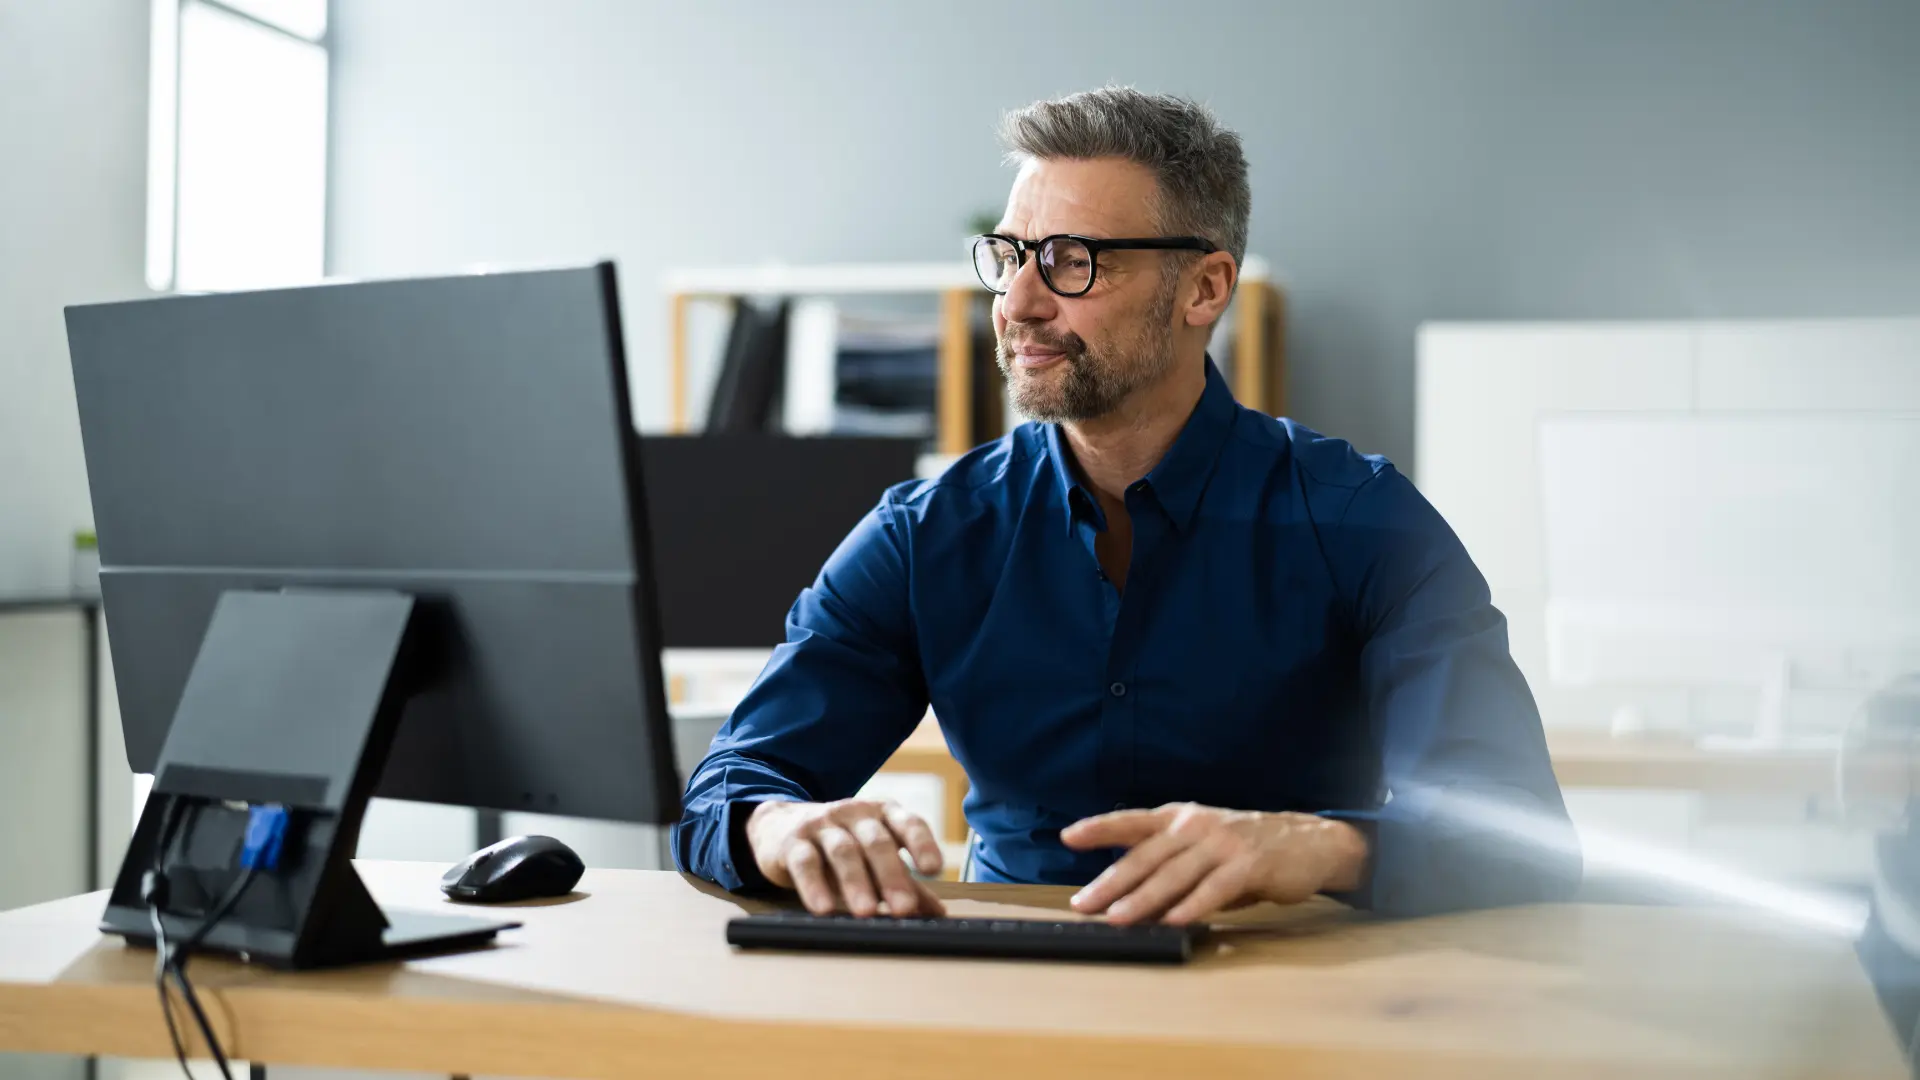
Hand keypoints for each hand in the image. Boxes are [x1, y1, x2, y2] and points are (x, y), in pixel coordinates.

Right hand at [746, 798, 946, 917]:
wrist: (780, 825)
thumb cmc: (841, 844)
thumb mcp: (873, 857)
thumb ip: (905, 881)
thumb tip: (938, 914)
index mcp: (883, 814)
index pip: (908, 823)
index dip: (922, 843)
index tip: (934, 869)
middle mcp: (855, 813)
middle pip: (876, 841)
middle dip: (891, 875)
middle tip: (904, 908)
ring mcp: (823, 824)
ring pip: (843, 851)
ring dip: (856, 882)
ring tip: (866, 912)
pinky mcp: (793, 842)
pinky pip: (805, 862)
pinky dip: (814, 886)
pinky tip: (823, 909)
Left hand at [1061, 803, 1367, 924]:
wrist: (1307, 842)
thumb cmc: (1245, 848)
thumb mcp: (1202, 848)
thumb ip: (1169, 868)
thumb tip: (1128, 901)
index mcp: (1180, 818)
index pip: (1132, 821)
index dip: (1099, 827)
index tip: (1068, 835)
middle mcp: (1196, 826)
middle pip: (1146, 856)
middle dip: (1111, 882)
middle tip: (1084, 904)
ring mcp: (1222, 843)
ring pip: (1174, 874)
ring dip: (1143, 900)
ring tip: (1118, 919)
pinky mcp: (1248, 864)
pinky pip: (1214, 889)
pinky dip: (1192, 906)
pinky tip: (1174, 921)